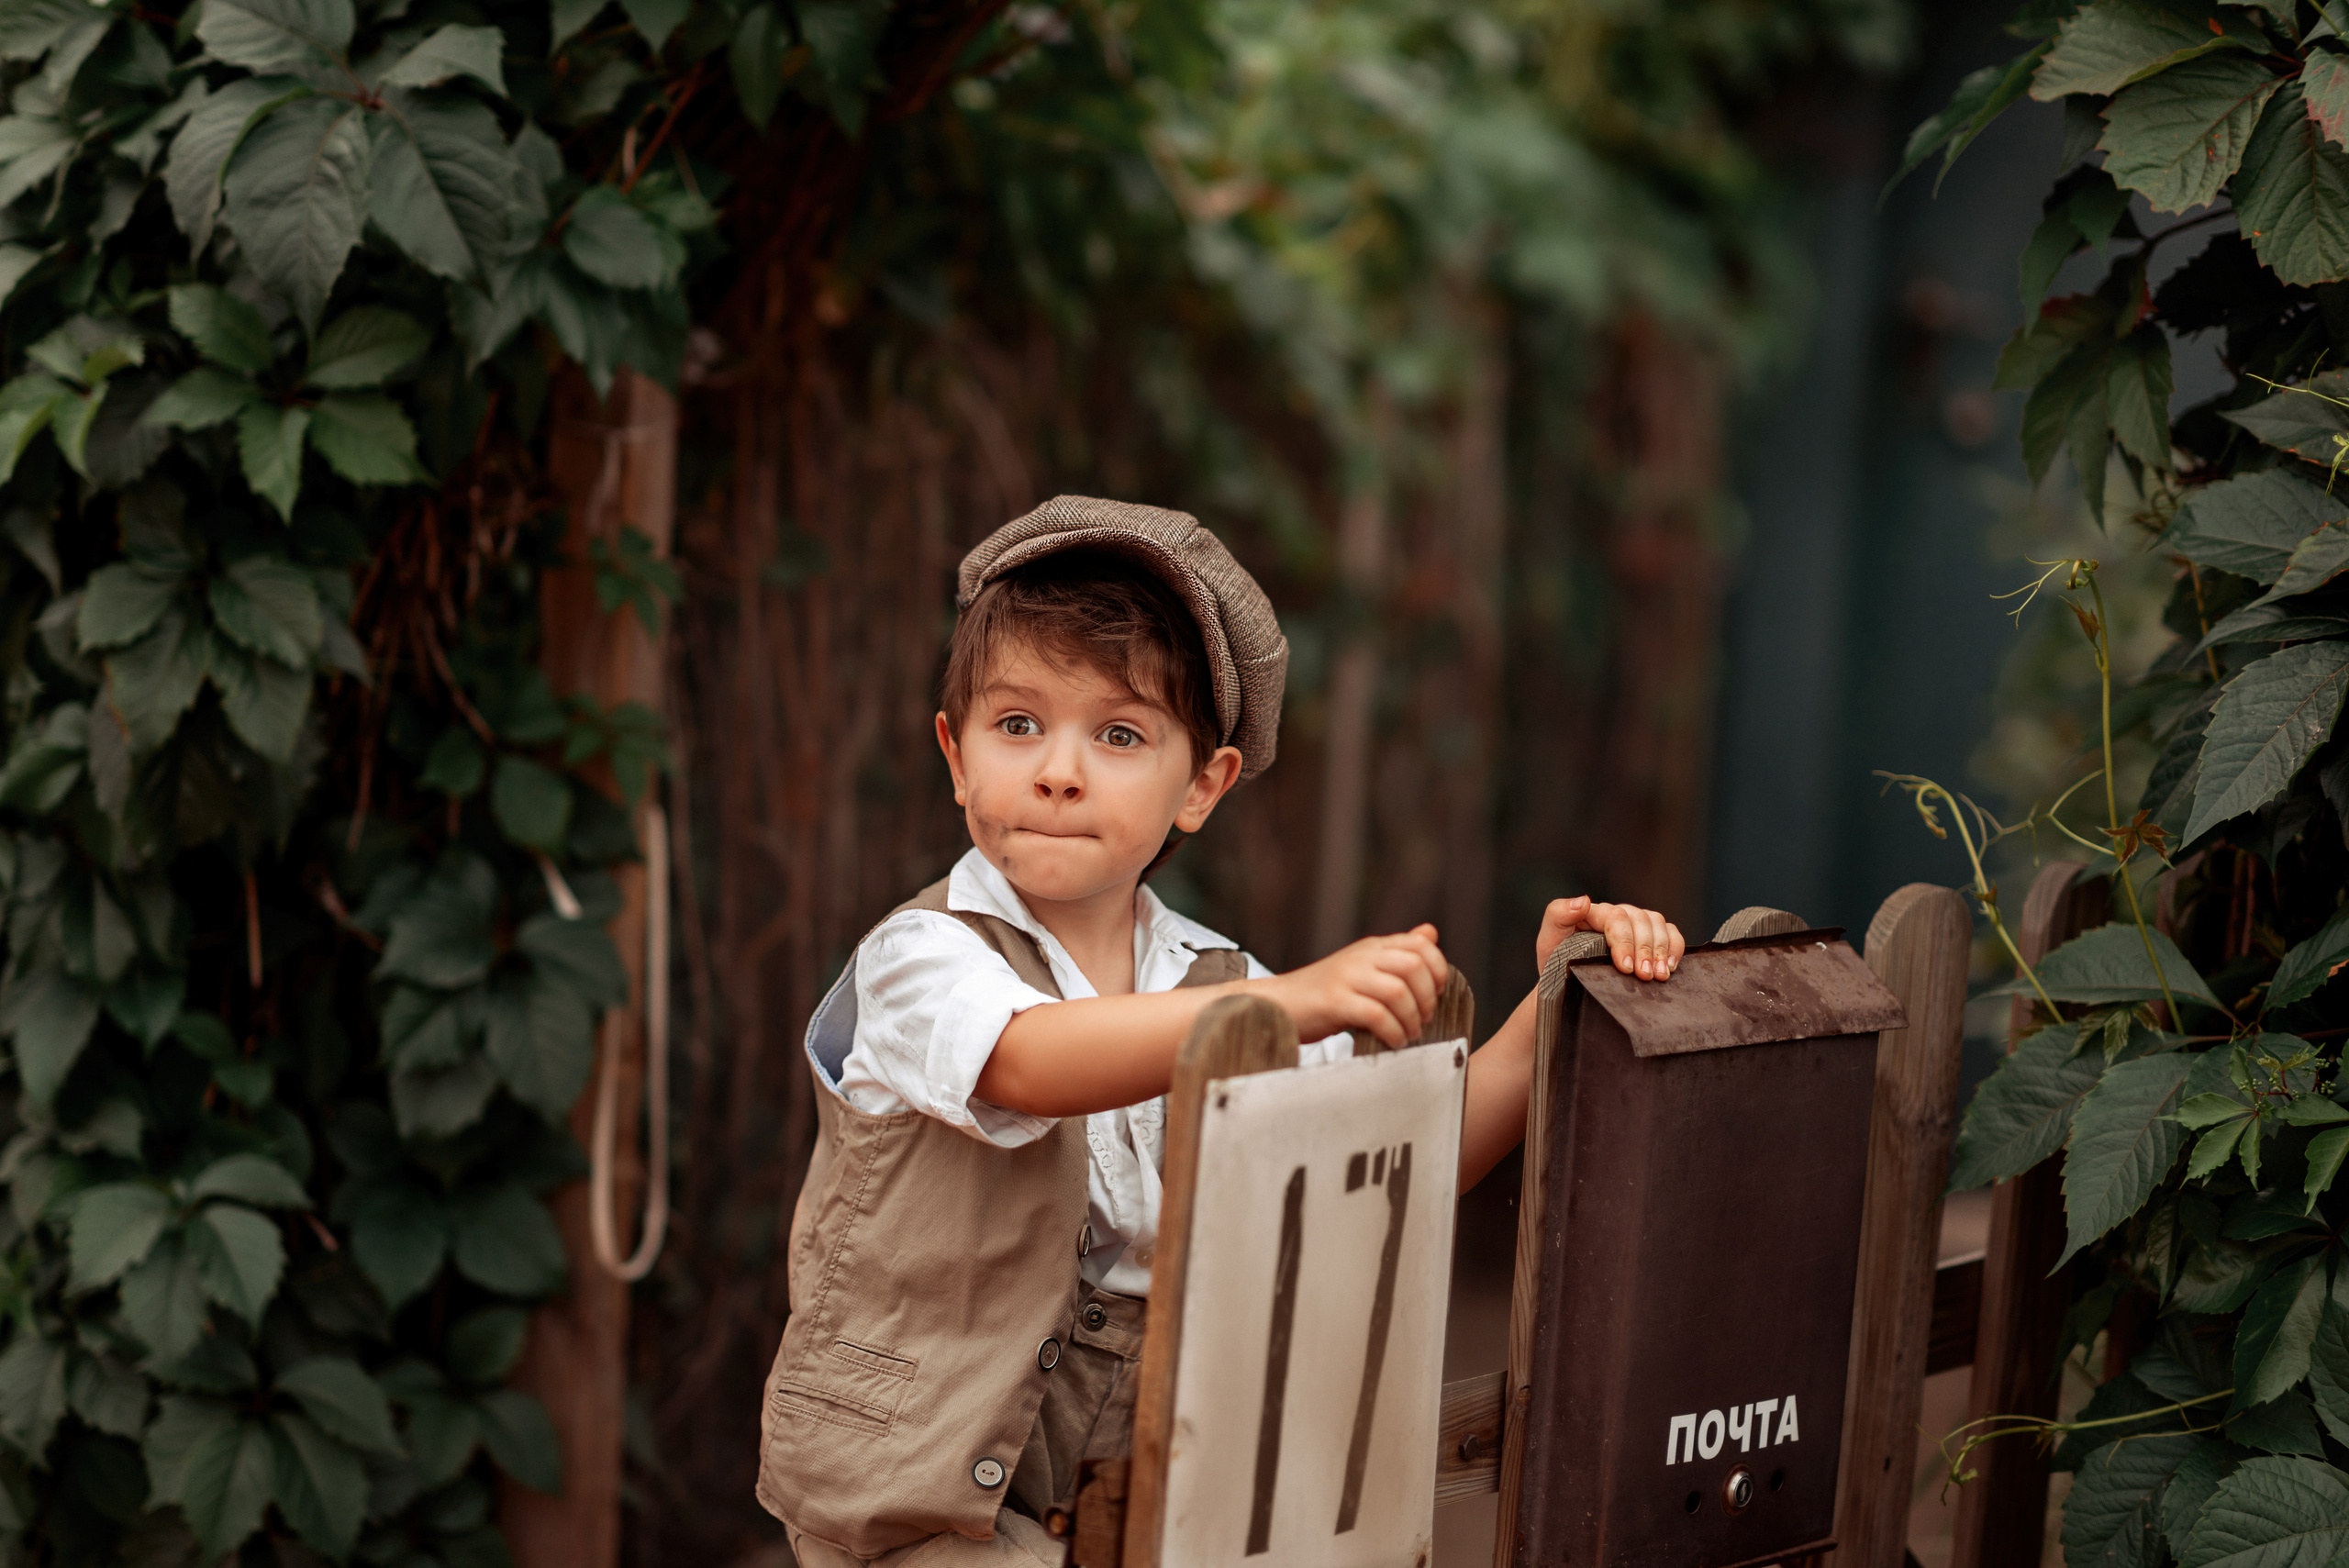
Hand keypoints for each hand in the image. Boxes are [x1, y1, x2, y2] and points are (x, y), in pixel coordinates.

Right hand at [1258, 925, 1449, 1047]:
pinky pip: (1375, 1015)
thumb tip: (1430, 933)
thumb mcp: (1363, 967)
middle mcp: (1360, 957)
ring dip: (1411, 1019)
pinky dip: (1392, 1032)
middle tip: (1423, 1020)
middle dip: (1427, 998)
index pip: (1420, 945)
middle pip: (1414, 967)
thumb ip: (1396, 954)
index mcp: (1371, 947)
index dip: (1438, 970)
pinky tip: (1393, 1042)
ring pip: (1398, 991)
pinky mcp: (1333, 1001)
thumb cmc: (1324, 993)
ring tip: (1409, 1034)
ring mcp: (1346, 977)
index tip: (1436, 995)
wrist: (1279, 1003)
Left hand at [1537, 896, 1682, 980]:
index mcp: (1594, 912)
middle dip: (1645, 949)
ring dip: (1662, 950)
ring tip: (1659, 976)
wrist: (1567, 985)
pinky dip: (1675, 948)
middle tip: (1645, 976)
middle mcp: (1618, 915)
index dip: (1625, 941)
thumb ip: (1558, 915)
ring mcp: (1636, 925)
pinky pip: (1671, 933)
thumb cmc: (1556, 962)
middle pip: (1641, 920)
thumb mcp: (1548, 940)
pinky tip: (1670, 967)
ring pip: (1658, 925)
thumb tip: (1582, 900)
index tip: (1626, 966)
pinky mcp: (1651, 937)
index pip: (1616, 918)